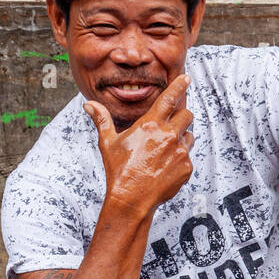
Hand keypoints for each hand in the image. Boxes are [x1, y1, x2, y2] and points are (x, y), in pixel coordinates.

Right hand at [84, 74, 193, 217]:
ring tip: (165, 152)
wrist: (131, 199)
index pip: (170, 97)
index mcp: (150, 124)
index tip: (187, 79)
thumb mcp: (108, 143)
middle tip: (171, 127)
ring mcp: (179, 152)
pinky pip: (188, 157)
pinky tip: (165, 168)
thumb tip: (88, 105)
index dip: (180, 85)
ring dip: (182, 139)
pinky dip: (180, 160)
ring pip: (190, 136)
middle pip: (187, 114)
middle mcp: (168, 135)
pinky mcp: (186, 168)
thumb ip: (102, 120)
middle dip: (181, 117)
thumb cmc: (119, 171)